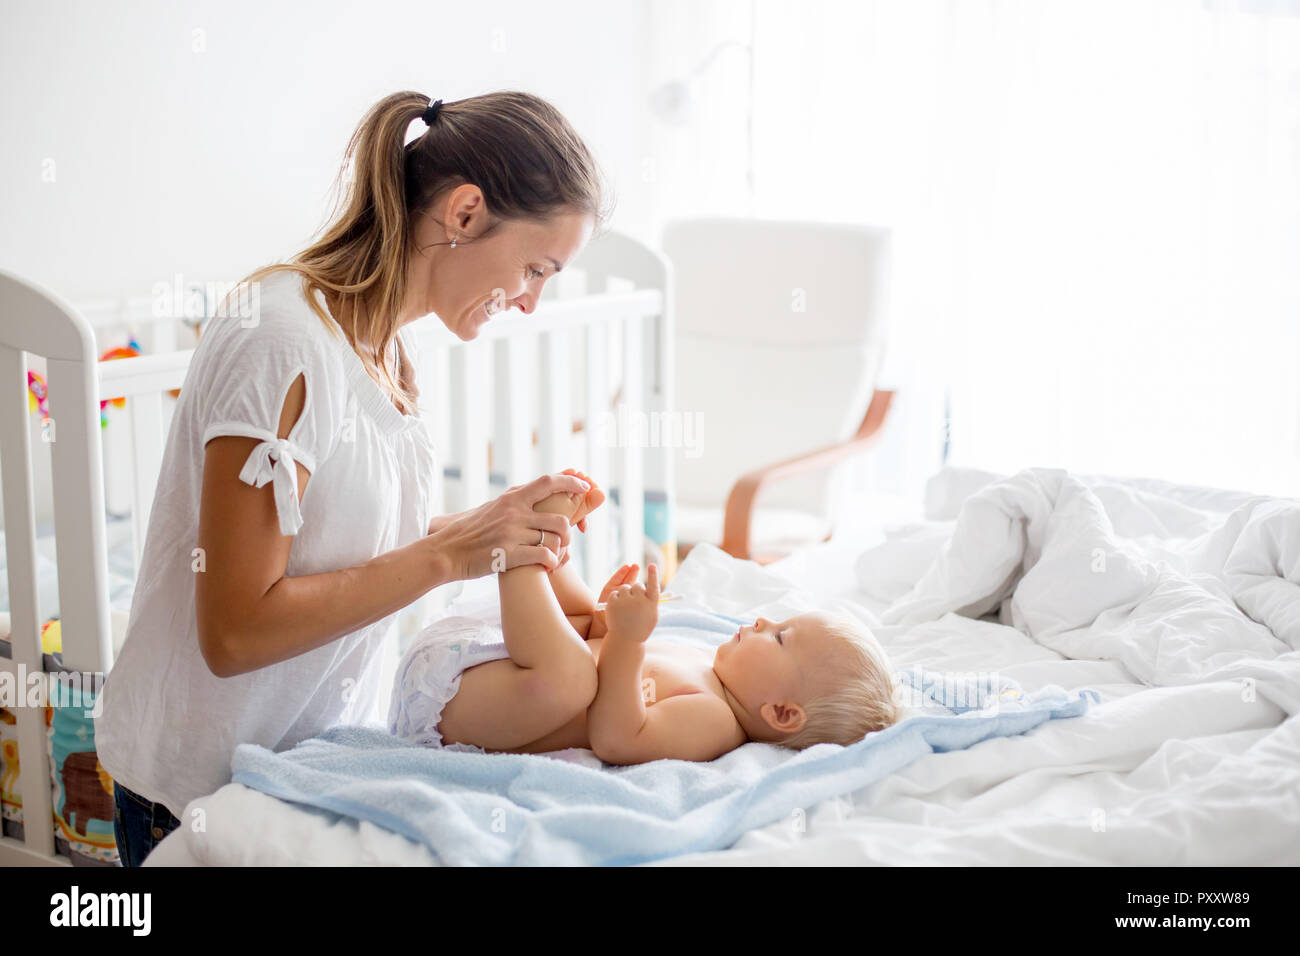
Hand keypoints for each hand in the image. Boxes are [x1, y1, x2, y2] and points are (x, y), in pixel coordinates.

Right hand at [428, 472, 590, 578]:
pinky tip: (548, 566)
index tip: (583, 487)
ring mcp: (512, 533)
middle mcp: (514, 512)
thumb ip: (514, 502)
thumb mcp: (492, 508)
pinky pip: (544, 556)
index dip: (570, 483)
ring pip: (554, 538)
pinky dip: (552, 562)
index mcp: (511, 498)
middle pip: (560, 517)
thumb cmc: (469, 532)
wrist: (446, 552)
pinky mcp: (509, 554)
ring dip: (561, 549)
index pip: (548, 482)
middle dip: (569, 532)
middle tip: (566, 541)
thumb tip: (534, 492)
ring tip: (555, 556)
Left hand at [604, 563, 659, 642]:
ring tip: (625, 608)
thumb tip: (649, 589)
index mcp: (651, 604)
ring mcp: (626, 601)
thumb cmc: (641, 628)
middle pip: (638, 586)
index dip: (653, 575)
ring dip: (625, 593)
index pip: (654, 585)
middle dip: (636, 589)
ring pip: (625, 587)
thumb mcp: (651, 616)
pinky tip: (617, 609)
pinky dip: (616, 598)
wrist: (625, 640)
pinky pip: (616, 592)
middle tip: (635, 600)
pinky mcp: (614, 602)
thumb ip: (650, 601)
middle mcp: (640, 601)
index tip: (652, 565)